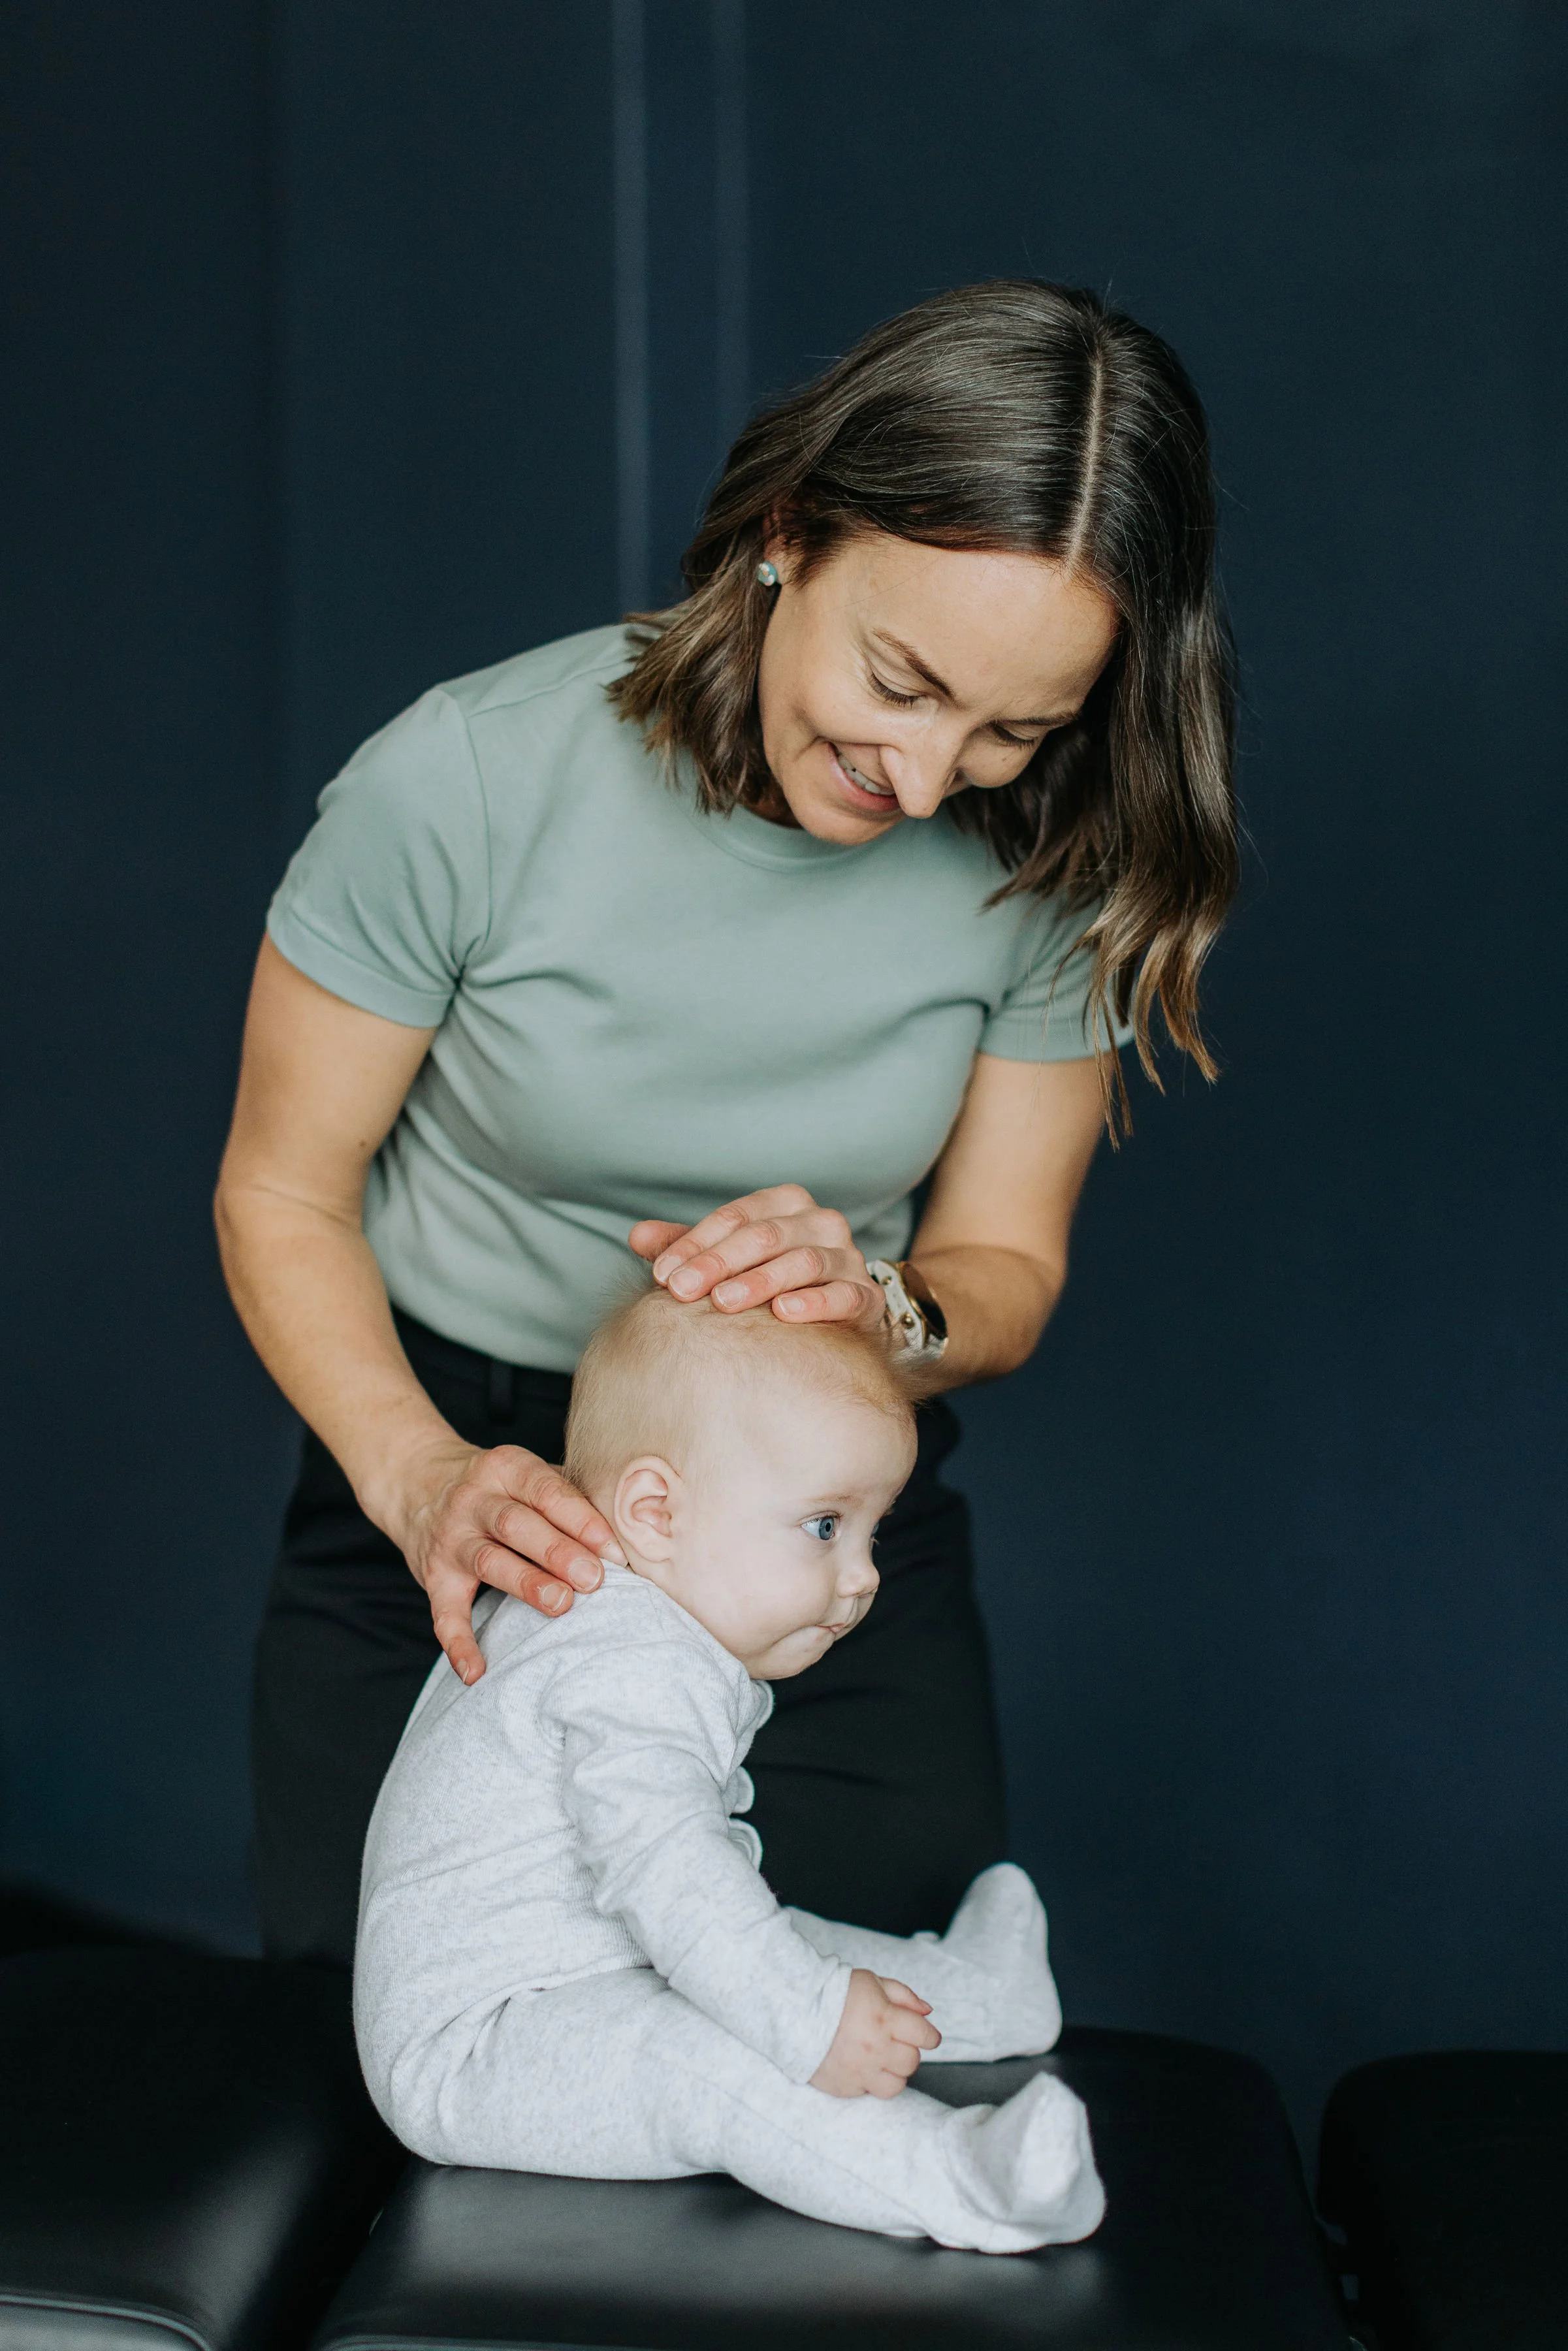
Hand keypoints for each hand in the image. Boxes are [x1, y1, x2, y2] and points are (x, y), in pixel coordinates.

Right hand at [389, 1434, 621, 1685]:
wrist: (418, 1482)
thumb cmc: (498, 1487)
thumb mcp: (525, 1473)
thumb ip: (569, 1493)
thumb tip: (632, 1526)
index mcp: (506, 1468)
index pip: (547, 1491)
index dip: (582, 1520)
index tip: (615, 1550)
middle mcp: (474, 1500)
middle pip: (516, 1524)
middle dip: (558, 1551)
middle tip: (594, 1579)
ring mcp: (451, 1538)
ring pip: (488, 1560)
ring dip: (526, 1583)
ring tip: (561, 1604)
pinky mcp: (434, 1576)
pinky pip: (444, 1612)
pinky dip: (459, 1643)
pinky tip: (476, 1671)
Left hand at [630, 1185, 885, 1329]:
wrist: (839, 1318)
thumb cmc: (773, 1281)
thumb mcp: (728, 1260)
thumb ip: (687, 1247)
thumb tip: (636, 1236)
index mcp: (786, 1204)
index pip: (734, 1217)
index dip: (694, 1243)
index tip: (660, 1274)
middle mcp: (821, 1222)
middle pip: (764, 1235)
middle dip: (717, 1262)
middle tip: (680, 1290)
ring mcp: (847, 1257)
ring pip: (802, 1260)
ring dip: (759, 1281)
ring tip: (724, 1301)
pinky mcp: (866, 1295)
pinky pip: (843, 1294)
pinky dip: (815, 1302)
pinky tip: (785, 1314)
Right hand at [810, 1969, 940, 2097]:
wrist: (794, 2009)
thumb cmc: (835, 1992)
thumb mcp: (872, 1981)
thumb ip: (904, 1996)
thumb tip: (928, 2012)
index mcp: (885, 2018)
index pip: (925, 2035)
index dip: (929, 2035)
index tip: (926, 2035)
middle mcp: (875, 2048)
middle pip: (912, 2062)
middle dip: (908, 2050)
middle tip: (894, 2040)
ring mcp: (860, 2071)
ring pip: (896, 2085)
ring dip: (894, 2072)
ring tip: (881, 2058)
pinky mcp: (844, 2087)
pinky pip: (869, 2093)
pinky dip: (869, 2081)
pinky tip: (860, 2065)